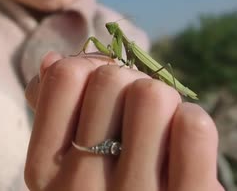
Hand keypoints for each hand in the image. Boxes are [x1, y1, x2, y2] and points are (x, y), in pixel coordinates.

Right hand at [24, 52, 223, 190]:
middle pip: (111, 80)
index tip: (105, 92)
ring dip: (166, 101)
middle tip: (139, 111)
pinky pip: (193, 129)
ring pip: (152, 96)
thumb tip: (52, 59)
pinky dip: (192, 122)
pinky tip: (185, 142)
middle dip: (132, 83)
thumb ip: (55, 112)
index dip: (92, 69)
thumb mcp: (67, 163)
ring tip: (162, 128)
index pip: (66, 77)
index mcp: (43, 170)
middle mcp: (79, 187)